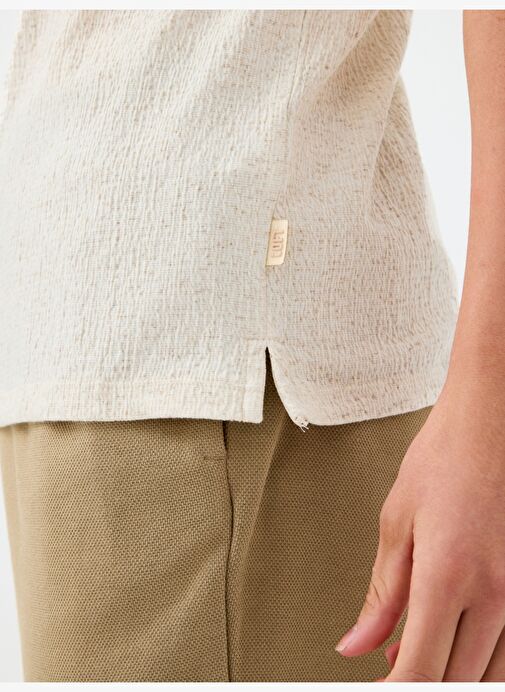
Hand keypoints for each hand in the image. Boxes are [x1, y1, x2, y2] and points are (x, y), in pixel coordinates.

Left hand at [334, 383, 504, 681]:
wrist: (490, 423)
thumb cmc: (443, 459)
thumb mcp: (397, 522)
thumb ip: (381, 594)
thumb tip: (357, 646)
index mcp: (448, 577)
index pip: (420, 670)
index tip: (375, 689)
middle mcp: (494, 594)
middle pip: (455, 680)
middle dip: (418, 684)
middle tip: (387, 668)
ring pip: (488, 673)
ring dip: (449, 674)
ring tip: (411, 651)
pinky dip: (477, 657)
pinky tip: (449, 637)